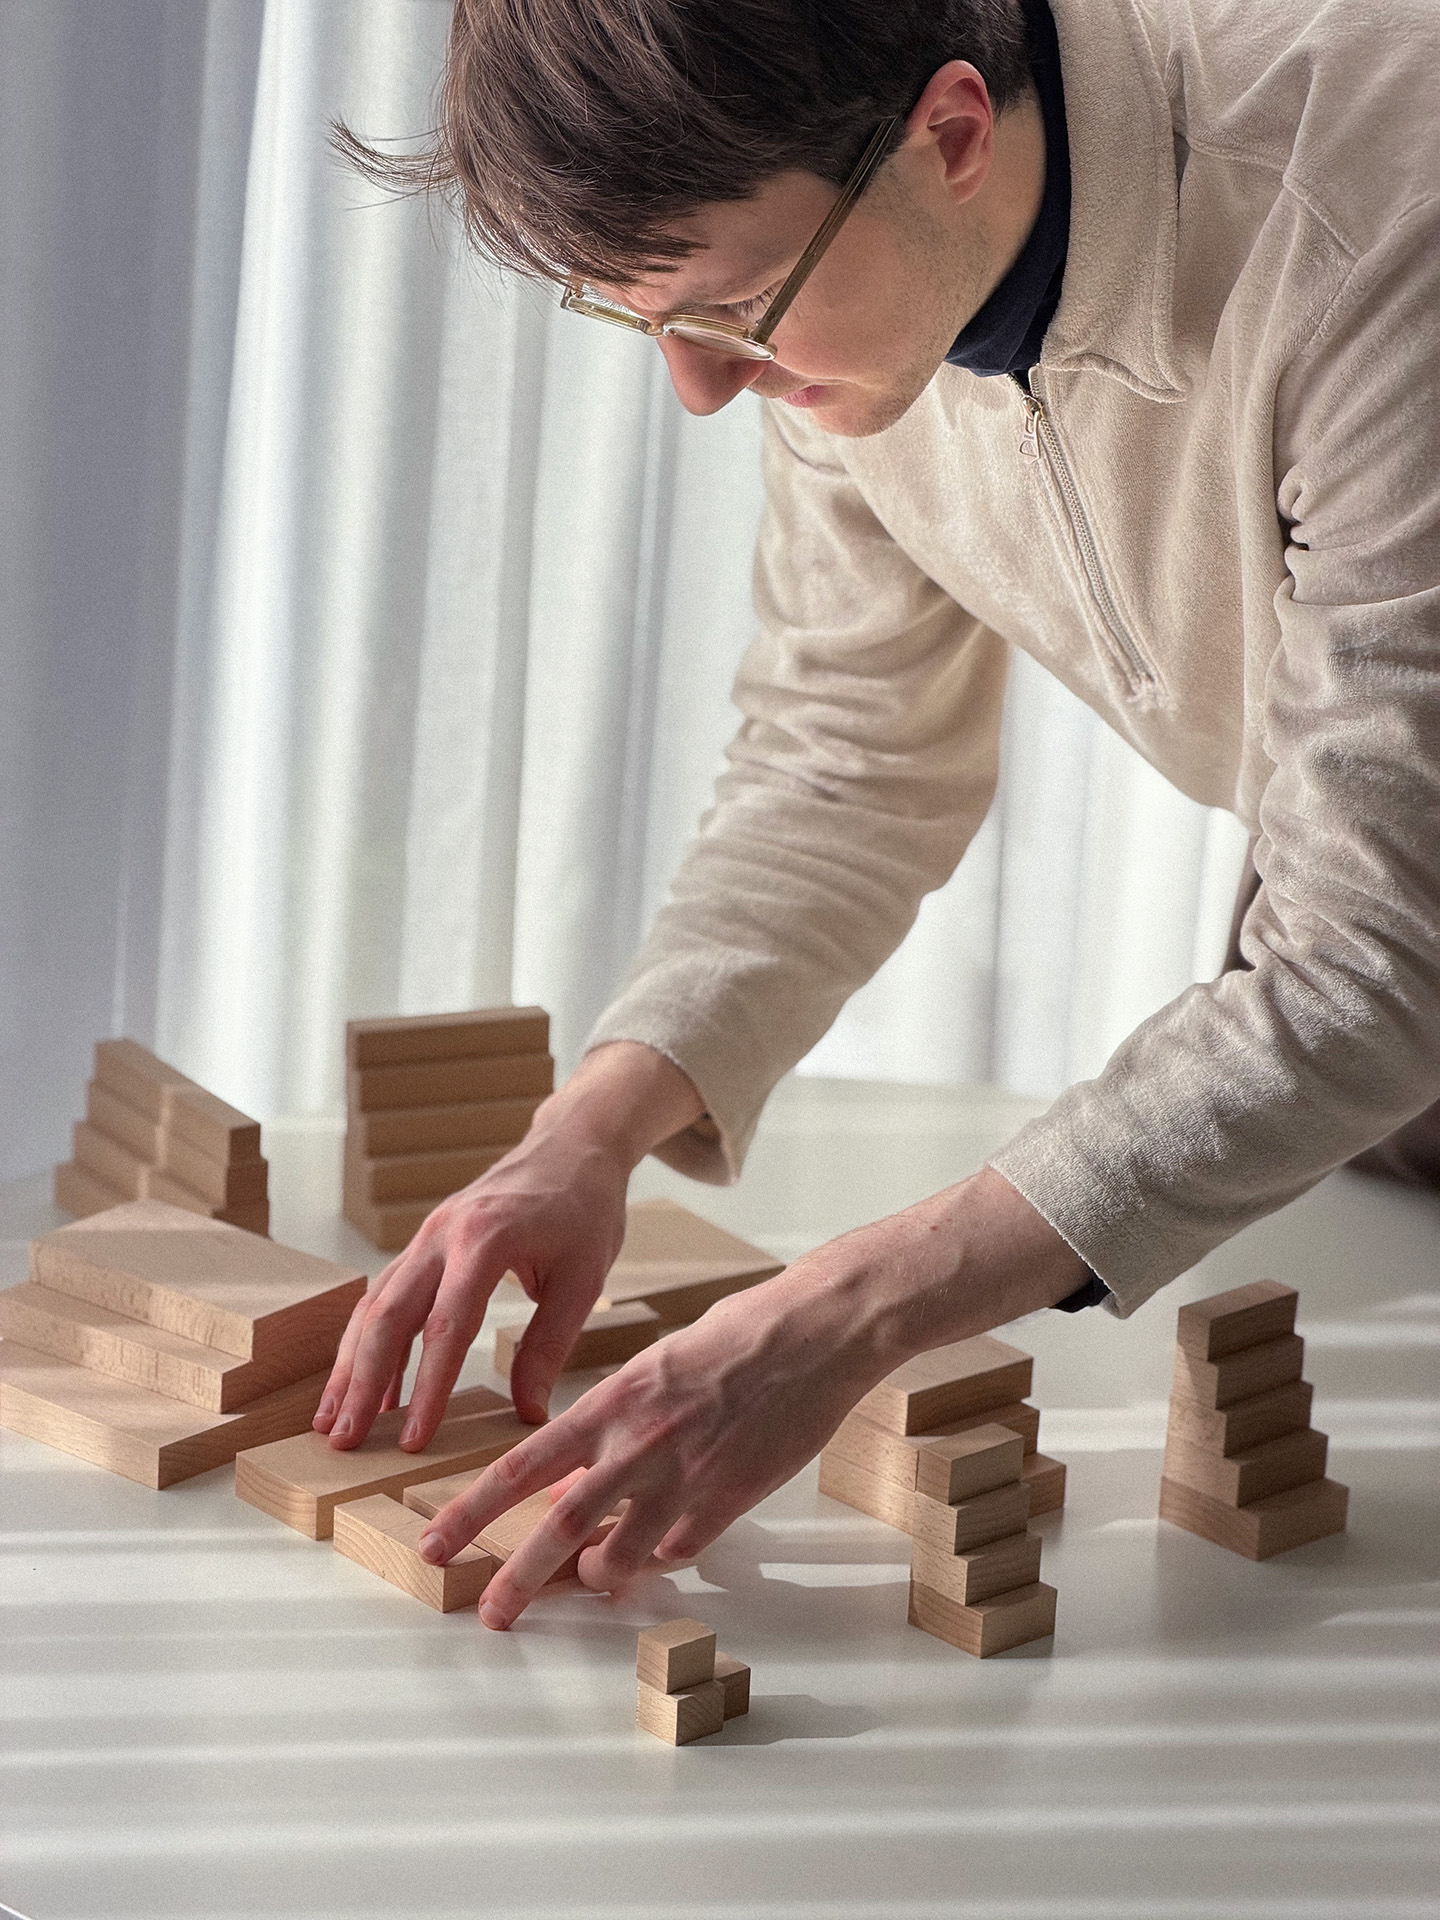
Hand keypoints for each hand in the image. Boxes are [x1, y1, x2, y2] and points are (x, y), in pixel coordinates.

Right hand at [313, 1041, 704, 1448]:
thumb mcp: (583, 1280)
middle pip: (389, 1315)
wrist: (571, 1146)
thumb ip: (549, 1346)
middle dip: (362, 1382)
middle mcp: (442, 1234)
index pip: (446, 1326)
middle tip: (343, 1441)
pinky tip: (364, 1385)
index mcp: (485, 1238)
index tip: (414, 1440)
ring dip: (351, 1365)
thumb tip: (528, 1414)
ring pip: (375, 1305)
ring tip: (332, 1421)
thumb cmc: (585, 1209)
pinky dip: (369, 1341)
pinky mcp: (425, 1242)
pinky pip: (387, 1294)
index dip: (428, 1388)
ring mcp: (427, 1235)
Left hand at [415, 1167, 1086, 1626]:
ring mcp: (689, 1477)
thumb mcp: (661, 1363)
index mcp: (615, 1398)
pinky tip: (665, 1552)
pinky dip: (666, 1555)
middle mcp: (642, 1442)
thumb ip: (620, 1417)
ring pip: (624, 1555)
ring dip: (599, 1577)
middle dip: (518, 1579)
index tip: (438, 1543)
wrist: (819, 1329)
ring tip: (589, 1586)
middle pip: (562, 1526)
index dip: (474, 1512)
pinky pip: (684, 1547)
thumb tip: (584, 1470)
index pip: (524, 1466)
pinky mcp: (734, 1498)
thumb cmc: (742, 1331)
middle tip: (489, 1615)